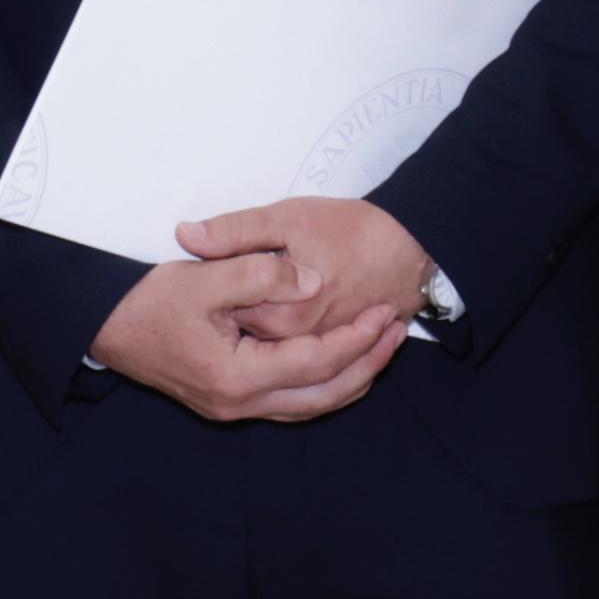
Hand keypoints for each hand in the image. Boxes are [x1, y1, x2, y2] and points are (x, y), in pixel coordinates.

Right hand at [89, 248, 407, 422]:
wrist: (109, 328)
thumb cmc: (152, 301)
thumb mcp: (206, 275)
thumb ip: (263, 275)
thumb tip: (312, 283)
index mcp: (237, 376)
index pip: (315, 363)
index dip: (356, 338)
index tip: (385, 311)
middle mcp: (239, 403)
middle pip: (322, 396)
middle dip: (367, 365)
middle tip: (398, 333)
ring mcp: (234, 409)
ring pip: (309, 406)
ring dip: (350, 378)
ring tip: (382, 346)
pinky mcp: (230, 401)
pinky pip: (291, 402)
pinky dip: (323, 385)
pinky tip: (342, 363)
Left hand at [183, 196, 436, 344]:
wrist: (414, 248)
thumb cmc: (353, 229)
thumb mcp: (288, 218)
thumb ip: (235, 232)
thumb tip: (185, 235)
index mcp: (282, 318)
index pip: (230, 322)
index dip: (215, 302)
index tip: (205, 280)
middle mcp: (299, 350)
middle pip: (251, 350)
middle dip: (231, 330)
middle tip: (217, 305)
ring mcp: (317, 362)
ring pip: (278, 368)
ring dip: (257, 352)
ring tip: (242, 327)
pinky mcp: (334, 364)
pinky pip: (306, 380)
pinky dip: (286, 369)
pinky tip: (276, 349)